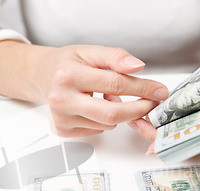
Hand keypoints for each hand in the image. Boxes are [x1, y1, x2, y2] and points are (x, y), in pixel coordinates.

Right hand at [0, 42, 168, 136]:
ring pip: (107, 124)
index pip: (115, 84)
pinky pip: (97, 130)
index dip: (142, 89)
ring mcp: (61, 118)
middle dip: (138, 110)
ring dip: (118, 112)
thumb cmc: (66, 63)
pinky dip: (104, 120)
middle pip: (112, 113)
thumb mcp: (89, 51)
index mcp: (69, 75)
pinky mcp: (62, 131)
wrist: (40, 76)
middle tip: (150, 103)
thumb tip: (138, 66)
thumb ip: (115, 57)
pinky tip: (95, 106)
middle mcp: (62, 99)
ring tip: (108, 96)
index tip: (159, 91)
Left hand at [128, 41, 199, 153]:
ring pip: (180, 132)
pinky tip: (142, 117)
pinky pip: (177, 121)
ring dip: (159, 132)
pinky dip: (161, 121)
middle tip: (145, 135)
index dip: (189, 139)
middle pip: (190, 136)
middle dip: (167, 138)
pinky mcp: (195, 112)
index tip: (171, 143)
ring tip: (137, 124)